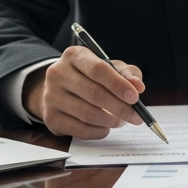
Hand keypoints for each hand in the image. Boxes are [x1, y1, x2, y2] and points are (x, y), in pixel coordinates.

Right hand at [23, 45, 145, 138]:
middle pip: (94, 93)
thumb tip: (138, 86)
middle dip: (120, 107)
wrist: (60, 90)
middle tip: (135, 116)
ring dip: (110, 121)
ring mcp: (50, 96)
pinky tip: (106, 127)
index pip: (98, 70)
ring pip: (87, 114)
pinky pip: (80, 130)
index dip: (118, 85)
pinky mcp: (50, 118)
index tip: (135, 97)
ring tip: (121, 121)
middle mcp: (57, 73)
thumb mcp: (111, 68)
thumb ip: (127, 74)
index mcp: (74, 56)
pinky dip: (99, 132)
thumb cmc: (91, 77)